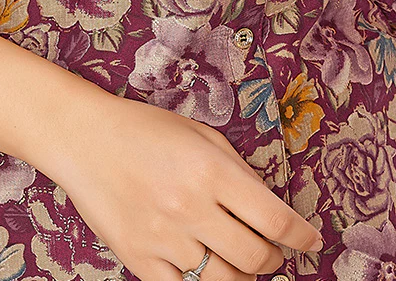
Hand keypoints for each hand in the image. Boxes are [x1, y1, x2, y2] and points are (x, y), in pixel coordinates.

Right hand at [48, 88, 322, 280]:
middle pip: (255, 258)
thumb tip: (269, 207)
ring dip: (243, 275)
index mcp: (211, 171)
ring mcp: (163, 238)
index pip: (274, 220)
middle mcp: (191, 208)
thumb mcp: (200, 134)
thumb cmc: (145, 129)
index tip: (311, 241)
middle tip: (272, 251)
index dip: (301, 237)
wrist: (84, 139)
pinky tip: (207, 268)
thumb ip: (237, 170)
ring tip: (240, 259)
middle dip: (274, 259)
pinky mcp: (139, 260)